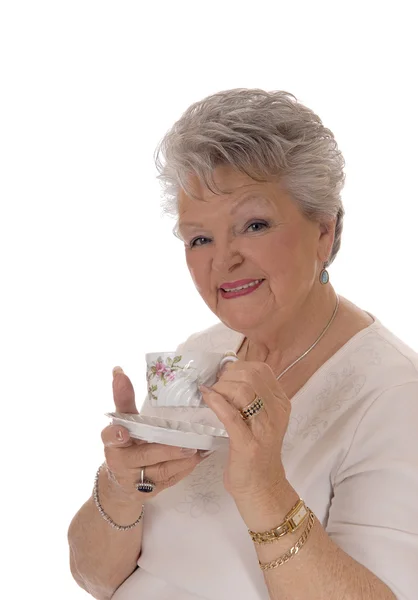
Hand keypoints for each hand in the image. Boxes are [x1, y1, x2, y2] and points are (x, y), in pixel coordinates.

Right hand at [100, 367, 207, 500]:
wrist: (121, 485)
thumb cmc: (125, 445)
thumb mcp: (123, 422)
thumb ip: (123, 398)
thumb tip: (118, 370)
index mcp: (113, 444)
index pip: (111, 438)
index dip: (116, 435)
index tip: (123, 432)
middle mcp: (121, 463)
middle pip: (144, 456)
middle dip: (166, 450)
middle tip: (186, 444)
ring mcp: (136, 481)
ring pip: (161, 471)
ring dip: (181, 460)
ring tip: (197, 450)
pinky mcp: (151, 492)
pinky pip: (170, 480)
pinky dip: (185, 469)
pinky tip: (198, 458)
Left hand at [199, 361, 290, 511]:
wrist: (261, 486)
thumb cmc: (256, 450)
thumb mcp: (260, 418)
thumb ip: (251, 396)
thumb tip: (226, 372)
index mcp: (280, 403)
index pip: (261, 370)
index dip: (238, 367)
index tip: (224, 377)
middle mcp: (276, 412)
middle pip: (251, 376)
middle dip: (227, 376)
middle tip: (215, 387)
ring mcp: (264, 427)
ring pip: (242, 391)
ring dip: (220, 388)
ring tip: (211, 395)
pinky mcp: (248, 443)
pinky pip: (231, 415)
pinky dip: (216, 402)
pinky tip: (206, 398)